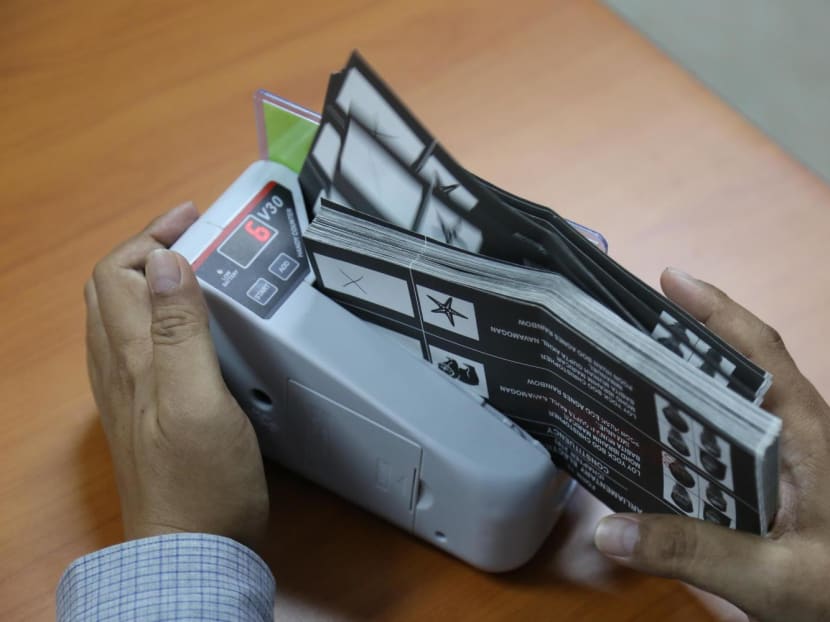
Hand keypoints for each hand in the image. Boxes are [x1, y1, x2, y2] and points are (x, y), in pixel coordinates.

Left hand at [84, 203, 268, 549]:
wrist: (192, 548)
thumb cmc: (201, 479)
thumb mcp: (198, 399)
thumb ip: (182, 331)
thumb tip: (168, 264)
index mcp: (132, 356)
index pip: (120, 274)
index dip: (151, 237)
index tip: (192, 219)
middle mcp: (119, 368)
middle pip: (113, 289)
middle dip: (148, 249)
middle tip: (193, 235)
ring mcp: (127, 391)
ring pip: (120, 314)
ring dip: (149, 277)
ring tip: (192, 266)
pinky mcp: (144, 411)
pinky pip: (135, 344)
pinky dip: (157, 312)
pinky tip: (185, 324)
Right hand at [593, 268, 829, 620]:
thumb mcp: (773, 578)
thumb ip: (695, 552)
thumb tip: (607, 530)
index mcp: (804, 434)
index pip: (760, 353)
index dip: (716, 310)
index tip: (668, 278)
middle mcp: (794, 432)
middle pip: (738, 366)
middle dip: (685, 336)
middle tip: (623, 325)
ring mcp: (786, 456)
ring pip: (731, 400)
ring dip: (684, 377)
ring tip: (626, 368)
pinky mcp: (776, 481)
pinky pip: (726, 436)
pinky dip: (689, 420)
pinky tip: (653, 435)